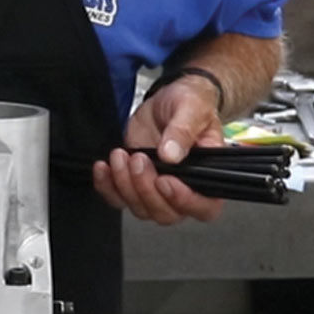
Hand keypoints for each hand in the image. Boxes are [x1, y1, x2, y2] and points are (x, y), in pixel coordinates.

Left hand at [92, 75, 224, 224]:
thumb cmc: (191, 103)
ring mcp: (157, 188)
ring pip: (140, 208)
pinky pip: (118, 198)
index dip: (183, 201)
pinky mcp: (134, 182)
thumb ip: (184, 131)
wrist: (169, 100)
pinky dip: (107, 186)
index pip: (203, 208)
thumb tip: (171, 155)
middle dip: (146, 189)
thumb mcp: (193, 108)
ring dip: (125, 185)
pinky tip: (104, 167)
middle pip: (166, 213)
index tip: (164, 180)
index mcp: (209, 176)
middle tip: (138, 159)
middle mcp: (184, 188)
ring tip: (121, 155)